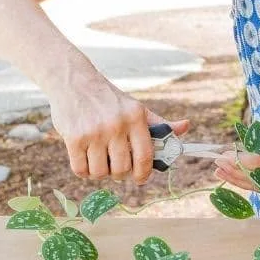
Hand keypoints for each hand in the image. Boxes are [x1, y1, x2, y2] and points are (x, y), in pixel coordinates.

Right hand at [51, 84, 189, 185]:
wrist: (74, 81)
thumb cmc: (109, 99)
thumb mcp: (136, 107)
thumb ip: (159, 123)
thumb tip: (186, 126)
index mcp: (135, 117)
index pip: (145, 156)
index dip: (144, 173)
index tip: (141, 178)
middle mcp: (116, 125)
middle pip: (122, 169)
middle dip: (120, 174)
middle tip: (116, 166)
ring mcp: (94, 133)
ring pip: (100, 173)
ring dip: (100, 172)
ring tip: (99, 159)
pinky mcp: (73, 139)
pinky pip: (80, 171)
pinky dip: (83, 170)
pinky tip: (85, 158)